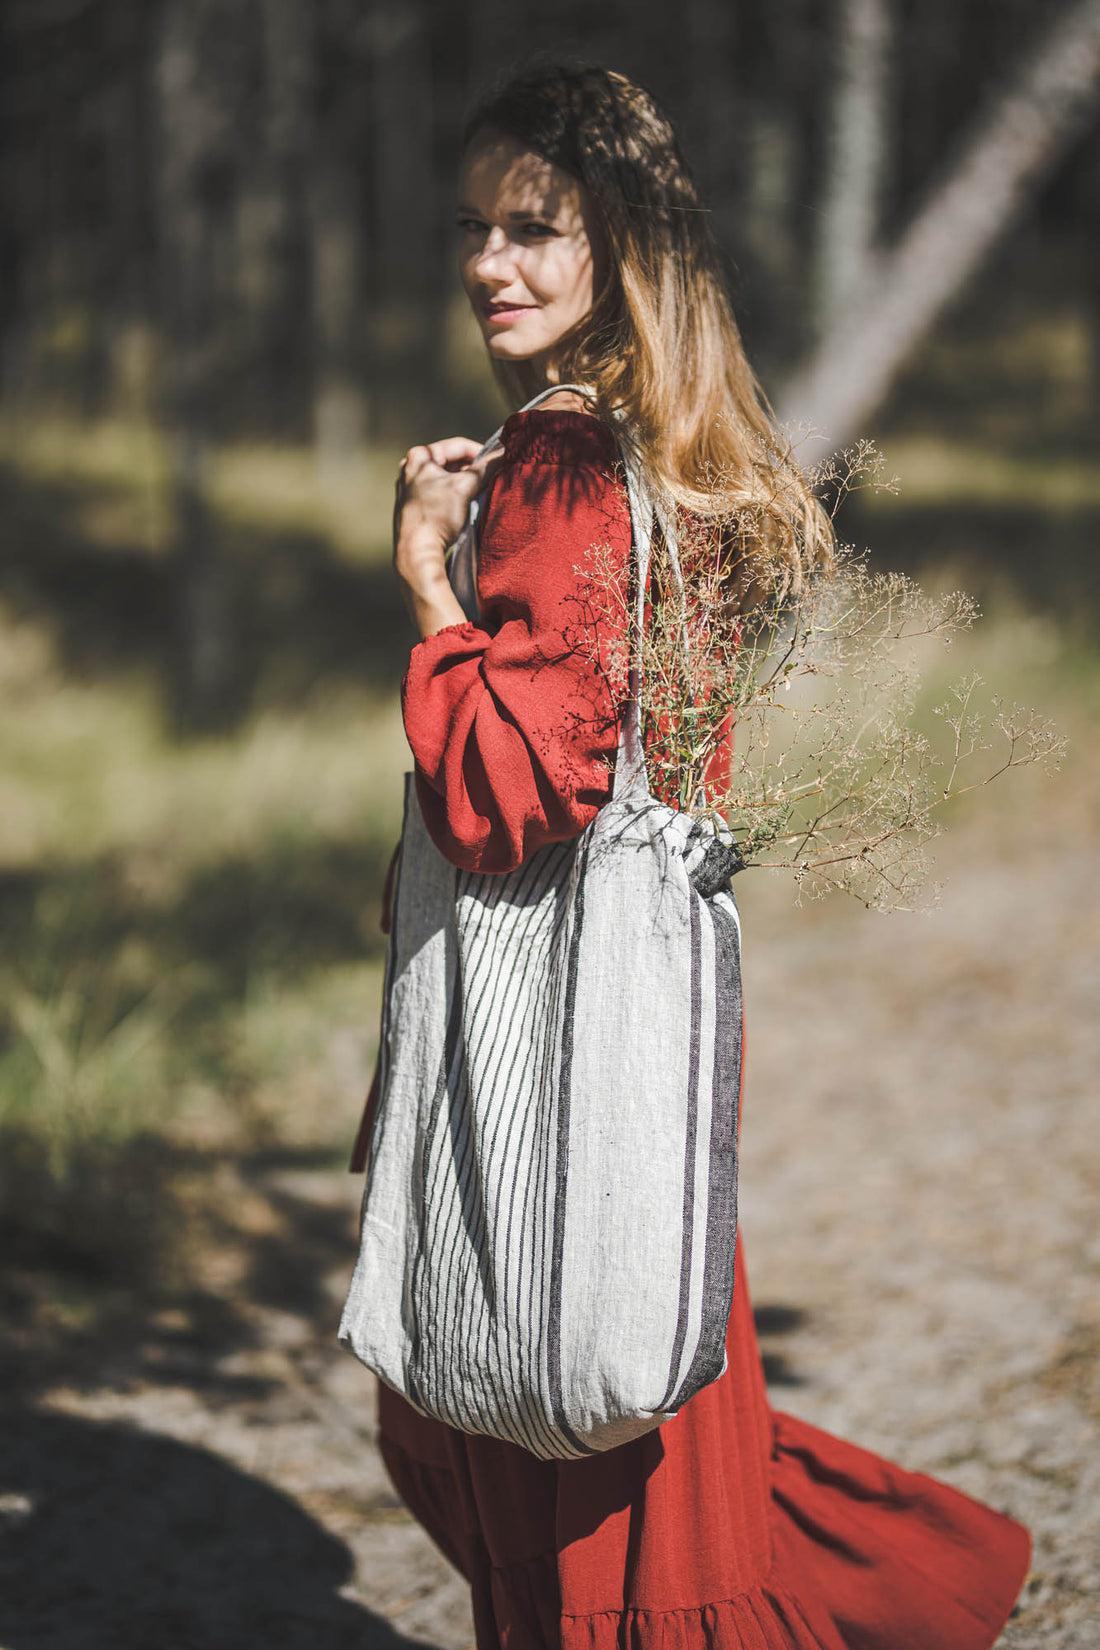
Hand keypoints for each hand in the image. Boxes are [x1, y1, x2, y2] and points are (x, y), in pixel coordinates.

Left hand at [394, 438, 500, 637]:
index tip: (497, 463)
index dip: (481, 452)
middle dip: (472, 470)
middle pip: (451, 462)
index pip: (457, 446)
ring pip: (446, 479)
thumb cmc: (437, 516)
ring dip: (464, 484)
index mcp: (418, 457)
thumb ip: (486, 467)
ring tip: (479, 494)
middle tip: (490, 480)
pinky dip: (454, 496)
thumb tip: (505, 452)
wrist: (416, 553)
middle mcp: (410, 470)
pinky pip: (439, 494)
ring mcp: (409, 489)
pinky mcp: (413, 507)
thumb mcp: (465, 487)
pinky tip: (465, 507)